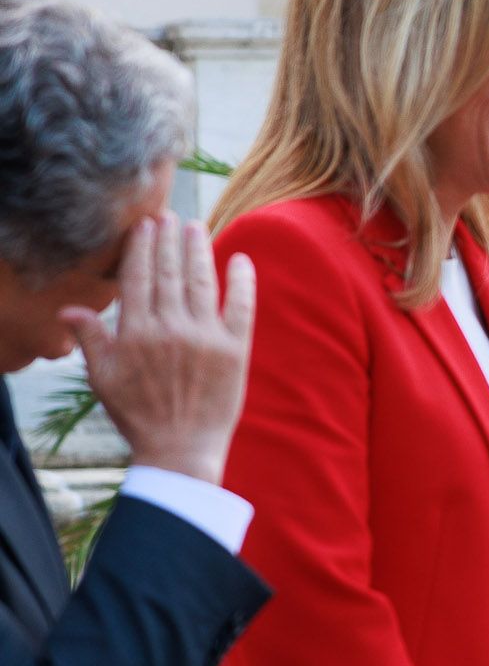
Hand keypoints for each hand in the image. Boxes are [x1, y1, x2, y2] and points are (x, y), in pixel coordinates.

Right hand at [66, 215, 256, 484]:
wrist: (180, 449)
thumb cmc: (138, 415)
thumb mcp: (104, 379)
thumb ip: (91, 339)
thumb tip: (69, 310)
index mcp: (136, 332)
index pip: (139, 278)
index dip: (142, 248)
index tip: (145, 226)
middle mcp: (171, 328)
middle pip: (170, 273)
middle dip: (168, 241)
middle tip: (170, 216)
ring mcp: (205, 337)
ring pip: (202, 282)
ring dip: (199, 251)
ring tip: (196, 228)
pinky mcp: (235, 349)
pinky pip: (242, 307)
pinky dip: (242, 281)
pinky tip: (240, 259)